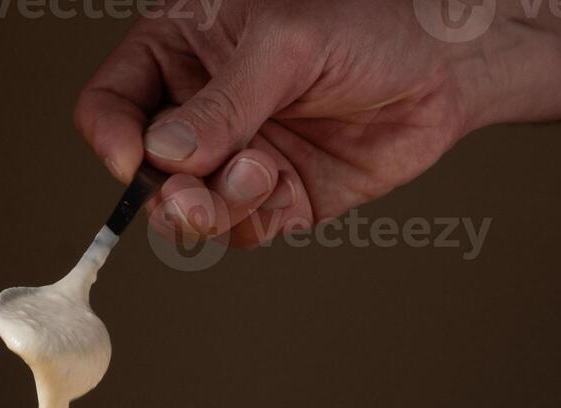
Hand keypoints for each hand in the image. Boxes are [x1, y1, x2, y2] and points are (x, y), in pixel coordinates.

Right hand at [75, 0, 473, 247]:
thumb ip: (225, 102)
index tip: (133, 162)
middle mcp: (201, 110)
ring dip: (211, 210)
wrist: (450, 66)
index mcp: (181, 50)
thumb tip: (165, 156)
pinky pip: (240, 231)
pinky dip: (251, 219)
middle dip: (164, 192)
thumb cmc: (370, 23)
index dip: (110, 138)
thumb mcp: (287, 44)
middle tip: (192, 200)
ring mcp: (237, 158)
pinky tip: (281, 184)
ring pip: (189, 212)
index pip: (112, 102)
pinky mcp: (279, 198)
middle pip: (144, 172)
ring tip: (259, 174)